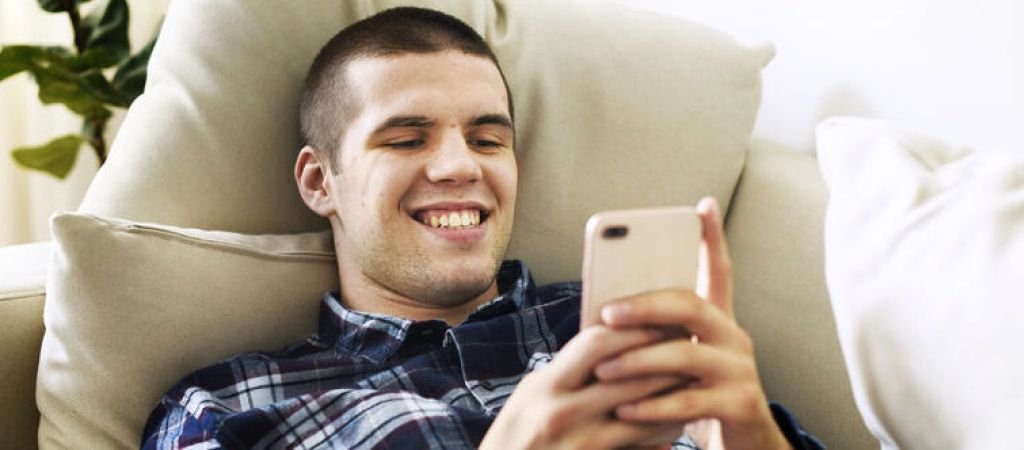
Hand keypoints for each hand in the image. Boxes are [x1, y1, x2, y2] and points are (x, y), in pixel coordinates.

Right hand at [480, 325, 686, 449]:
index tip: (664, 321)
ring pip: (645, 419)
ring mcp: (579, 447)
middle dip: (667, 365)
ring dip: (674, 402)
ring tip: (691, 387)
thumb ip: (570, 372)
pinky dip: (661, 440)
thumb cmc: (518, 436)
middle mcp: (561, 415)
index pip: (597, 343)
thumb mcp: (532, 396)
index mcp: (546, 386)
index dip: (635, 330)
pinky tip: (673, 430)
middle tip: (693, 351)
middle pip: (631, 379)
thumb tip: (615, 341)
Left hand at [591, 197, 791, 449]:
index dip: (712, 237)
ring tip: (604, 370)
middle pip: (691, 305)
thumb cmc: (695, 395)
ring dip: (639, 360)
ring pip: (687, 353)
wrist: (742, 445)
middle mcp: (734, 336)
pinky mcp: (740, 403)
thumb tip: (601, 316)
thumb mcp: (676, 360)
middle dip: (645, 305)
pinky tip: (624, 410)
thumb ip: (655, 335)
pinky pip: (691, 400)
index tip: (703, 205)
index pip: (717, 269)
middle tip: (607, 313)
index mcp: (717, 319)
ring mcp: (740, 369)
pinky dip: (653, 405)